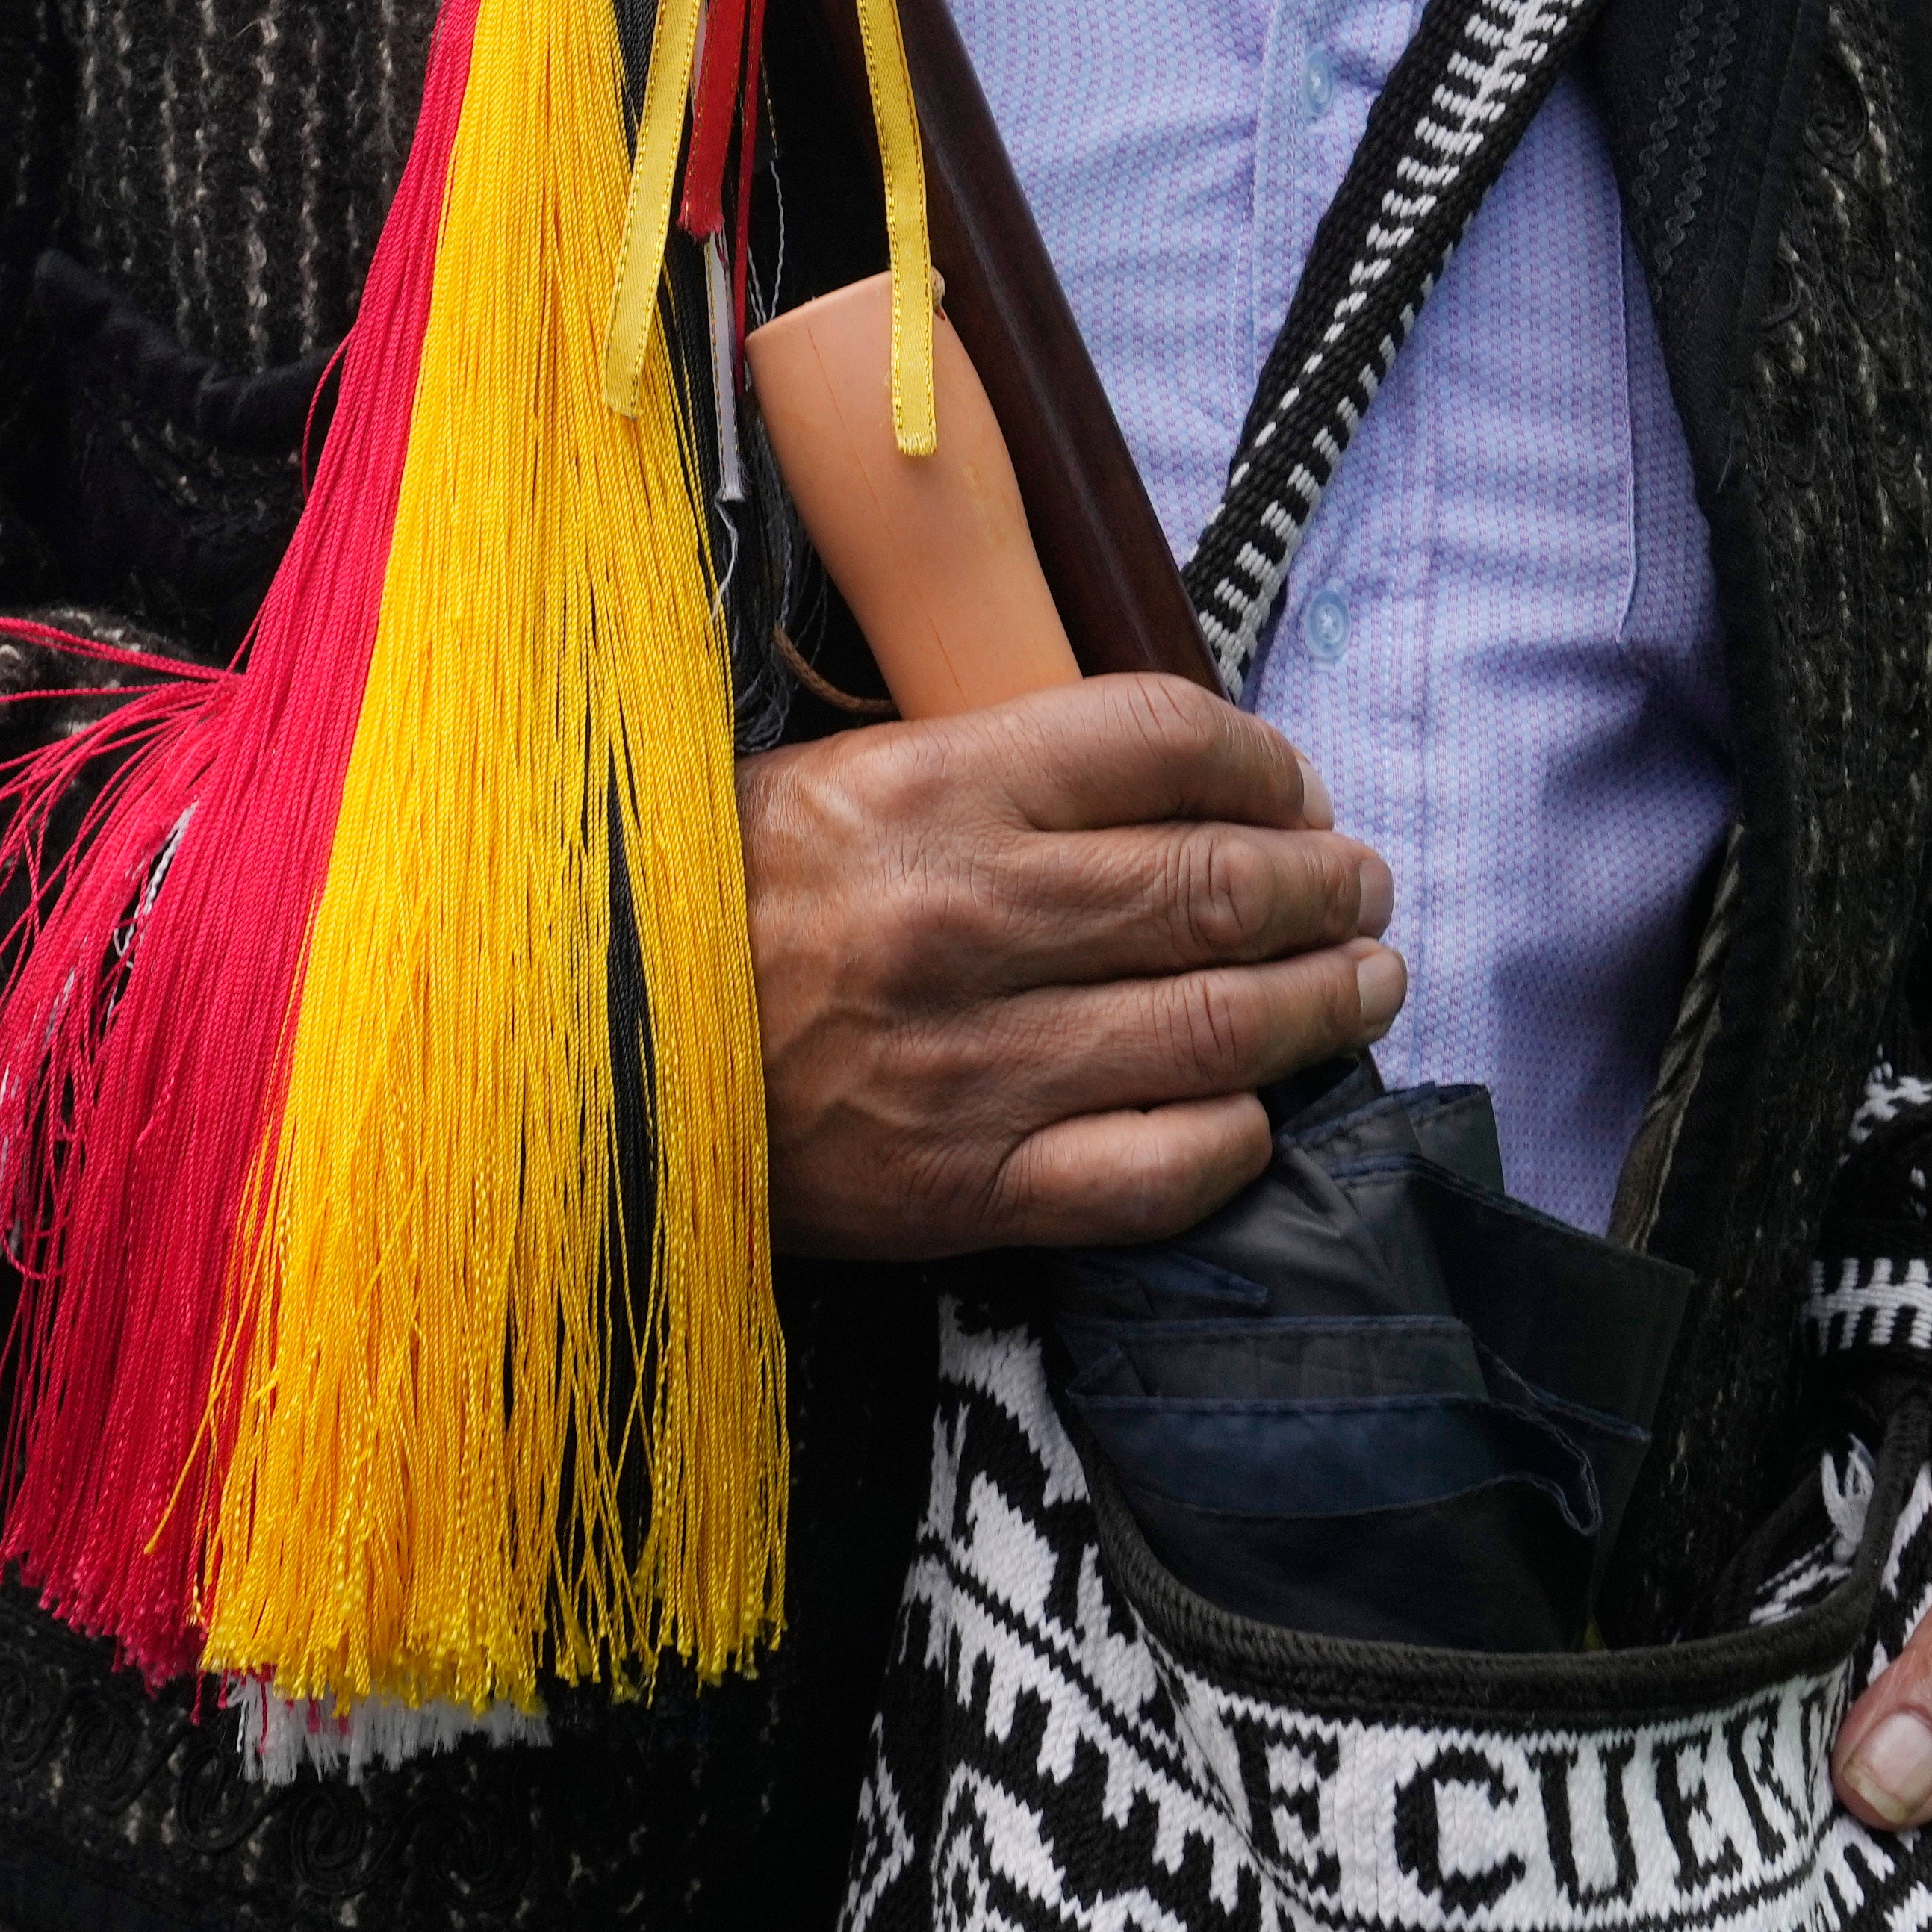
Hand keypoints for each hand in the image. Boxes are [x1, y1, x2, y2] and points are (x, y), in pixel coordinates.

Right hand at [743, 675, 1402, 1258]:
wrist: (568, 1066)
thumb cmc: (698, 908)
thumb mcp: (824, 780)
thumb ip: (983, 770)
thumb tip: (1156, 777)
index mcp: (932, 790)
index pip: (1164, 742)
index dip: (1264, 762)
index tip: (1292, 786)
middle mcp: (968, 919)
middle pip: (1221, 884)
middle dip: (1325, 883)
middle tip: (1361, 886)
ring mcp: (974, 1064)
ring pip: (1218, 1025)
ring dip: (1324, 1001)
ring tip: (1363, 980)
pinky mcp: (965, 1189)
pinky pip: (1153, 1171)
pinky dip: (1232, 1138)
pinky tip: (1256, 1113)